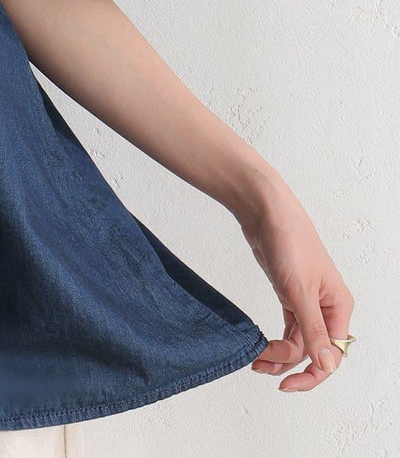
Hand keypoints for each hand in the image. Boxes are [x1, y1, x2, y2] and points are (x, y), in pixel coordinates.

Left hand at [236, 174, 353, 392]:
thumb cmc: (288, 242)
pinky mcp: (289, 294)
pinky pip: (288, 327)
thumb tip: (327, 365)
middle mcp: (327, 306)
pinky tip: (262, 347)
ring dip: (280, 354)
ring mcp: (307, 301)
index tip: (287, 383)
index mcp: (338, 306)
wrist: (265, 212)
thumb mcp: (299, 290)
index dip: (313, 373)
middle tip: (261, 367)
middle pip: (314, 350)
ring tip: (256, 360)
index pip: (333, 353)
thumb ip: (313, 330)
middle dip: (289, 363)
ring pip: (299, 341)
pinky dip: (276, 339)